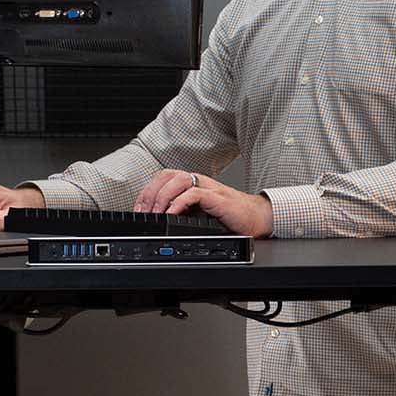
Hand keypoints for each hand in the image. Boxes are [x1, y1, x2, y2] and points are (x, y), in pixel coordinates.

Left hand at [133, 169, 273, 236]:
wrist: (257, 219)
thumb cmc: (230, 217)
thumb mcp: (199, 214)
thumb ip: (182, 212)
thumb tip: (160, 220)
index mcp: (193, 183)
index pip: (163, 178)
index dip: (147, 191)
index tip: (138, 209)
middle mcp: (199, 181)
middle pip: (167, 176)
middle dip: (150, 193)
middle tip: (143, 213)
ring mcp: (209, 188)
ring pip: (178, 181)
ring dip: (162, 197)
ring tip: (156, 214)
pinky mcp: (218, 198)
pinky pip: (194, 194)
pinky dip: (179, 203)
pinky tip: (172, 214)